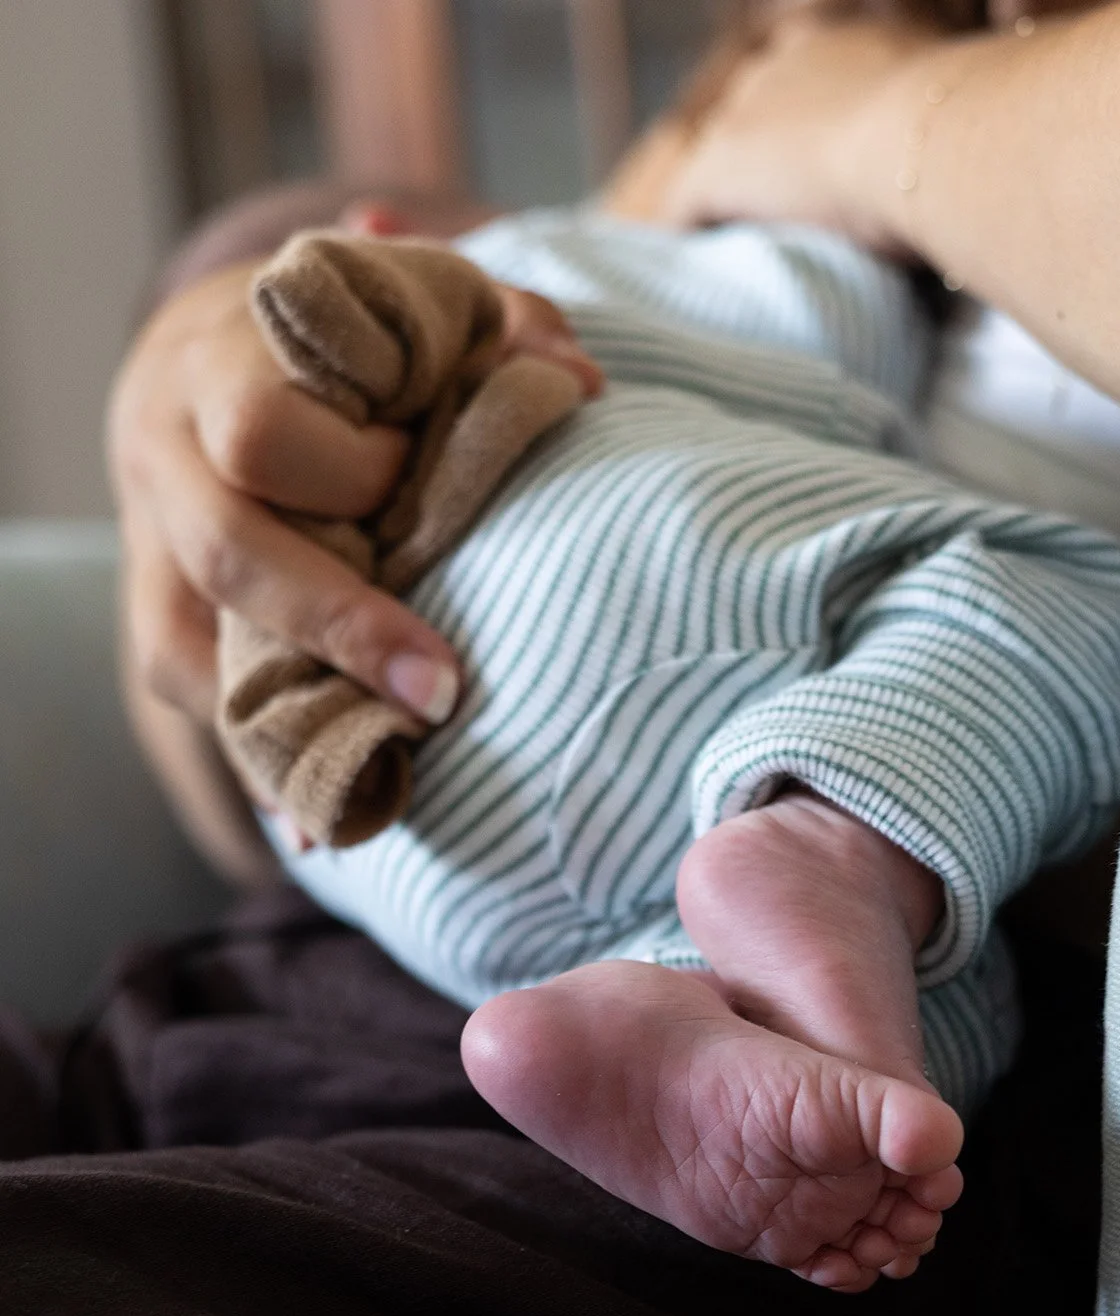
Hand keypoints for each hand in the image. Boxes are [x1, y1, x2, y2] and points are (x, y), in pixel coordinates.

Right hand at [108, 207, 602, 732]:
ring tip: (386, 779)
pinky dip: (259, 757)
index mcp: (220, 369)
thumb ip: (495, 323)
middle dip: (342, 630)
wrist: (199, 358)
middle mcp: (166, 459)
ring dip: (287, 720)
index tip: (425, 486)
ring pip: (184, 651)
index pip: (264, 437)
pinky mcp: (154, 615)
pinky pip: (191, 697)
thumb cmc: (332, 333)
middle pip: (230, 555)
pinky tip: (321, 821)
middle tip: (443, 693)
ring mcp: (148, 547)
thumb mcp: (404, 300)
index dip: (353, 475)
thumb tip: (580, 383)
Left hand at [660, 17, 939, 248]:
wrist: (929, 140)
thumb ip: (944, 135)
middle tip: (784, 214)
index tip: (825, 175)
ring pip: (723, 156)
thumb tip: (973, 165)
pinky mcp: (717, 167)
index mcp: (846, 47)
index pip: (812, 87)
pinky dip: (688, 232)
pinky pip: (688, 205)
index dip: (815, 134)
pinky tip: (689, 263)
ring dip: (729, 196)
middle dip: (768, 160)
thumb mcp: (959, 122)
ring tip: (734, 241)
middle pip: (759, 115)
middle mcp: (787, 63)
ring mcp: (747, 113)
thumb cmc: (967, 136)